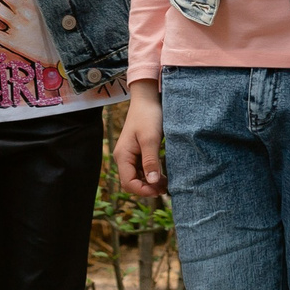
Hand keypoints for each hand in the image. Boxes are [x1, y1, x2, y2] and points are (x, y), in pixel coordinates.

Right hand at [114, 81, 167, 198]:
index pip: (128, 183)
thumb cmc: (148, 116)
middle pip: (131, 182)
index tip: (159, 190)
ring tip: (166, 184)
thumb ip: (150, 161)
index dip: (143, 190)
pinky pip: (142, 169)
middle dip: (147, 188)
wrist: (147, 99)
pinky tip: (163, 176)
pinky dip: (151, 174)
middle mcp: (123, 158)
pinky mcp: (137, 152)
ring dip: (150, 183)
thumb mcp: (151, 139)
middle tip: (165, 189)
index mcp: (122, 156)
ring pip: (137, 177)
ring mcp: (130, 155)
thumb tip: (152, 183)